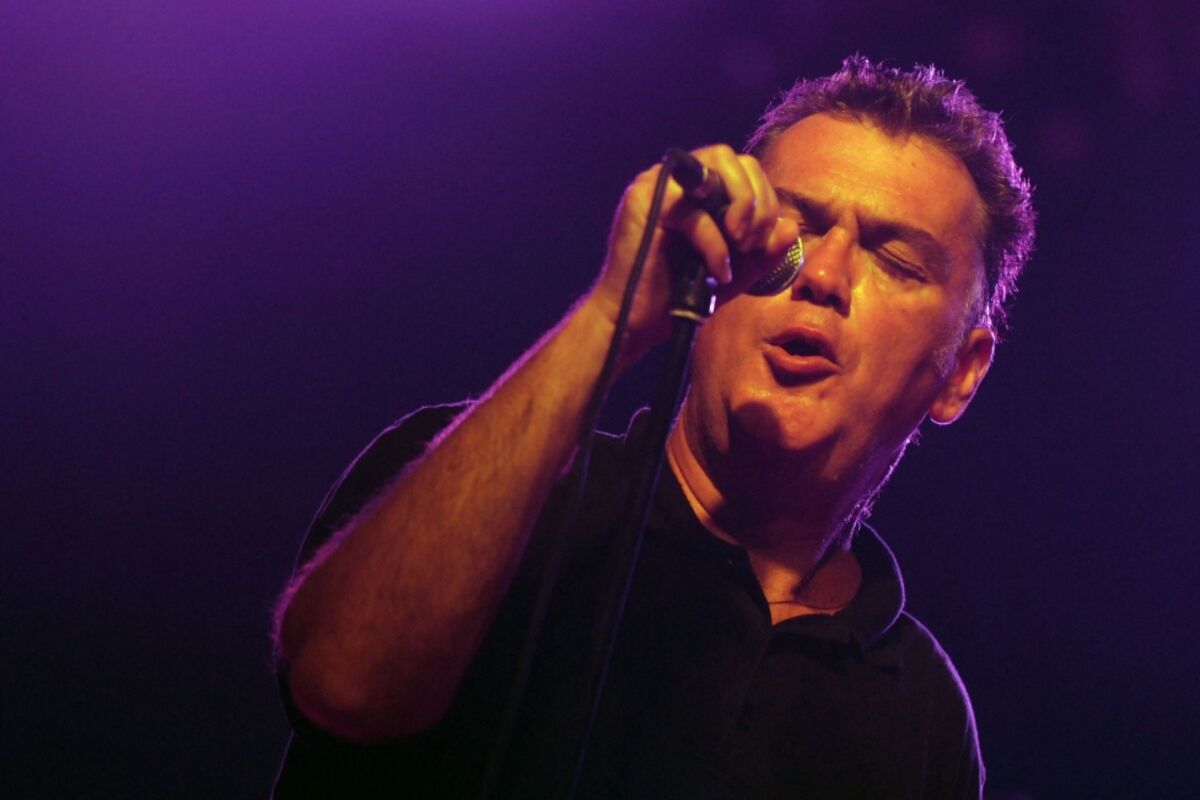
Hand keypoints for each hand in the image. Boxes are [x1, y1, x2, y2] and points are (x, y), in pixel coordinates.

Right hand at [587, 144, 798, 364]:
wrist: (636, 323)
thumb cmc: (678, 296)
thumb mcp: (734, 273)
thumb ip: (763, 252)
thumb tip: (789, 227)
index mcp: (694, 190)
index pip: (742, 169)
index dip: (763, 199)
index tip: (762, 241)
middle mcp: (675, 181)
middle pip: (731, 158)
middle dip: (755, 200)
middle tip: (753, 242)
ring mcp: (656, 187)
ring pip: (713, 167)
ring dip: (741, 207)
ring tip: (742, 247)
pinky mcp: (644, 205)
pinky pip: (694, 211)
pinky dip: (715, 244)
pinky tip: (718, 272)